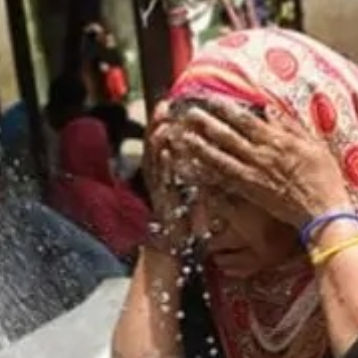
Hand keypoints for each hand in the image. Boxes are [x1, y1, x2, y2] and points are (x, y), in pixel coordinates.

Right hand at [142, 106, 190, 251]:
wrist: (170, 252)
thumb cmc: (184, 223)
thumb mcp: (191, 192)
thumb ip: (194, 173)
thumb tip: (203, 152)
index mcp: (163, 175)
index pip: (161, 144)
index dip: (162, 123)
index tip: (166, 105)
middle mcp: (157, 180)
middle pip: (154, 148)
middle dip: (157, 126)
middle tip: (163, 107)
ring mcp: (157, 191)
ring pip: (155, 162)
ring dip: (158, 143)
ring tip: (163, 123)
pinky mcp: (161, 204)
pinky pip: (162, 182)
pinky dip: (164, 167)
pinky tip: (168, 153)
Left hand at [173, 101, 351, 226]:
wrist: (321, 211)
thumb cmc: (322, 177)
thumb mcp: (312, 145)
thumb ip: (290, 127)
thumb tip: (271, 109)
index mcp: (276, 141)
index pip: (246, 121)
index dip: (226, 109)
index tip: (210, 99)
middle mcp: (260, 156)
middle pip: (227, 137)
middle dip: (206, 125)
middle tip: (188, 114)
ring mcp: (252, 175)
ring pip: (220, 158)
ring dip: (199, 148)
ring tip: (182, 138)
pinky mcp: (248, 192)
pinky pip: (223, 181)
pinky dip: (206, 174)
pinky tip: (191, 168)